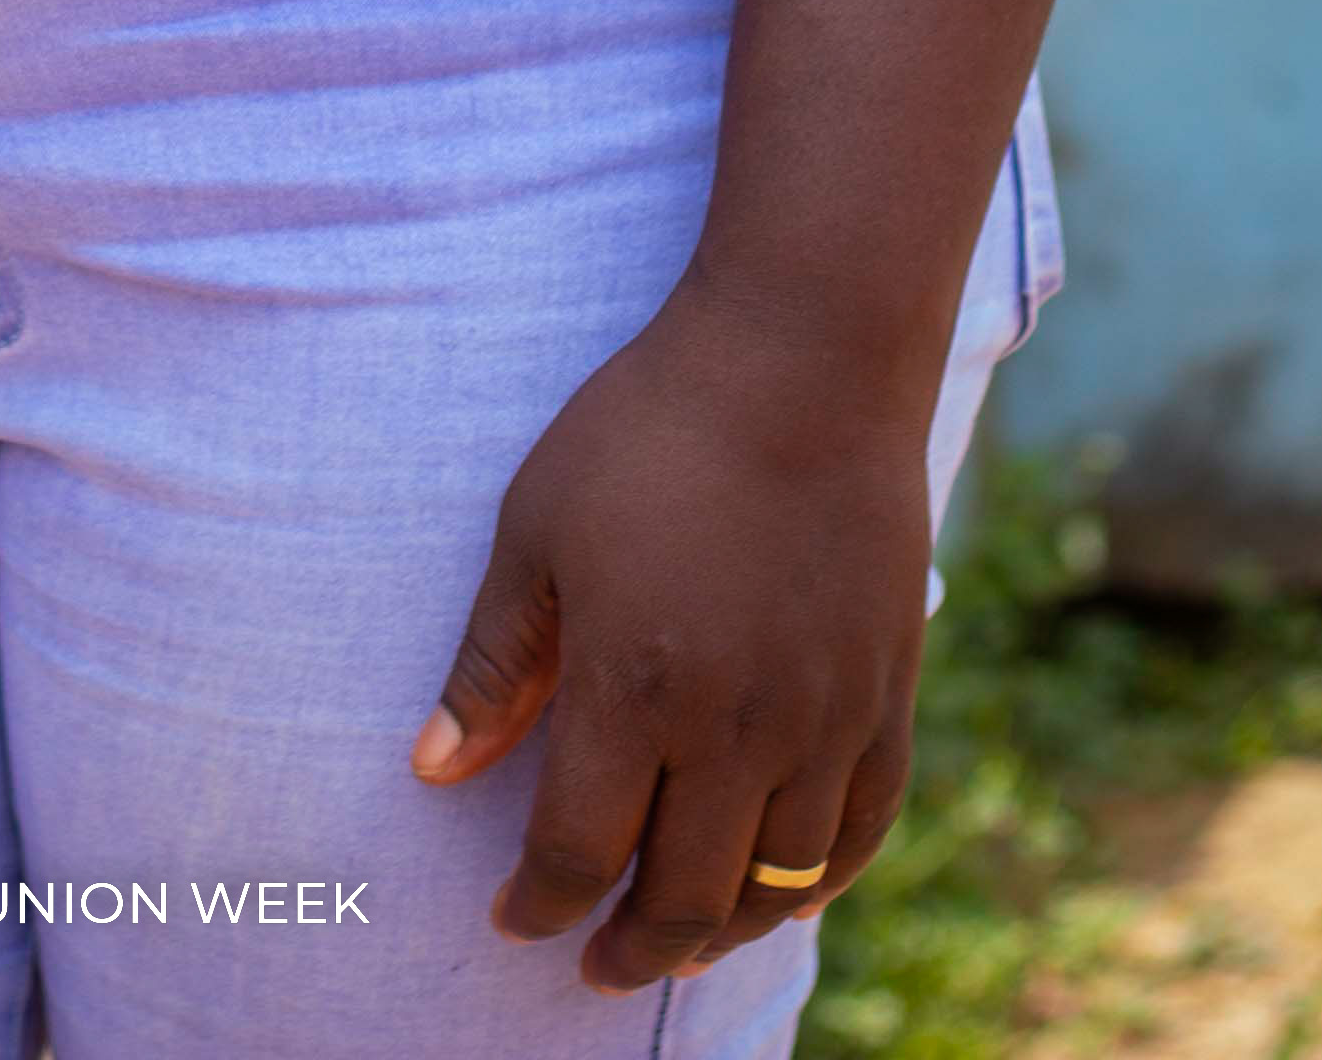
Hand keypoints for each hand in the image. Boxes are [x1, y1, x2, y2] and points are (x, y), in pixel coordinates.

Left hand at [411, 286, 934, 993]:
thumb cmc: (649, 428)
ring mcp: (823, 720)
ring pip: (773, 885)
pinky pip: (860, 832)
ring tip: (673, 936)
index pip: (576, 852)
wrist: (804, 360)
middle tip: (591, 961)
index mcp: (633, 688)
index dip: (537, 903)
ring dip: (716, 930)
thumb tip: (434, 772)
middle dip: (625, 947)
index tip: (512, 916)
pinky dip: (818, 883)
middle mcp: (735, 728)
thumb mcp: (537, 527)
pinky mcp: (887, 696)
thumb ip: (493, 663)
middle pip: (678, 898)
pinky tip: (781, 893)